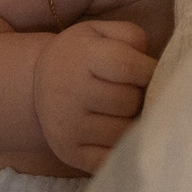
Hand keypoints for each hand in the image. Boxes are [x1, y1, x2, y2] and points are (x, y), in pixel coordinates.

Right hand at [32, 20, 155, 173]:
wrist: (36, 84)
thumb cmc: (82, 55)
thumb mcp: (101, 32)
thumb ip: (131, 37)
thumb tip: (155, 66)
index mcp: (81, 57)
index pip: (128, 67)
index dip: (150, 71)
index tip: (152, 73)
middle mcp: (69, 92)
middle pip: (129, 102)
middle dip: (142, 98)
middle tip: (137, 94)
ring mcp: (67, 126)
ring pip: (125, 132)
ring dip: (134, 124)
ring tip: (127, 113)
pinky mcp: (69, 152)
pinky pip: (111, 159)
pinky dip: (123, 150)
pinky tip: (120, 135)